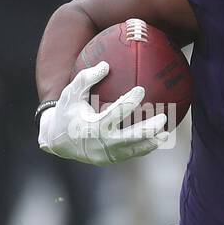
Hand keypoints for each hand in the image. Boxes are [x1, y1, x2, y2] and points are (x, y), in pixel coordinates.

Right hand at [38, 62, 168, 165]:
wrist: (56, 140)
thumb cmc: (66, 112)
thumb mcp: (71, 93)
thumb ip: (87, 78)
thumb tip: (106, 64)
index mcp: (93, 125)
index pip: (116, 112)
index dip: (130, 101)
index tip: (141, 90)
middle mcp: (102, 142)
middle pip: (131, 137)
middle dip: (149, 128)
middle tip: (163, 117)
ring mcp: (107, 154)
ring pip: (134, 150)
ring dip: (152, 143)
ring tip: (166, 134)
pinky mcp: (110, 160)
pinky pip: (131, 154)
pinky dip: (144, 148)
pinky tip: (156, 140)